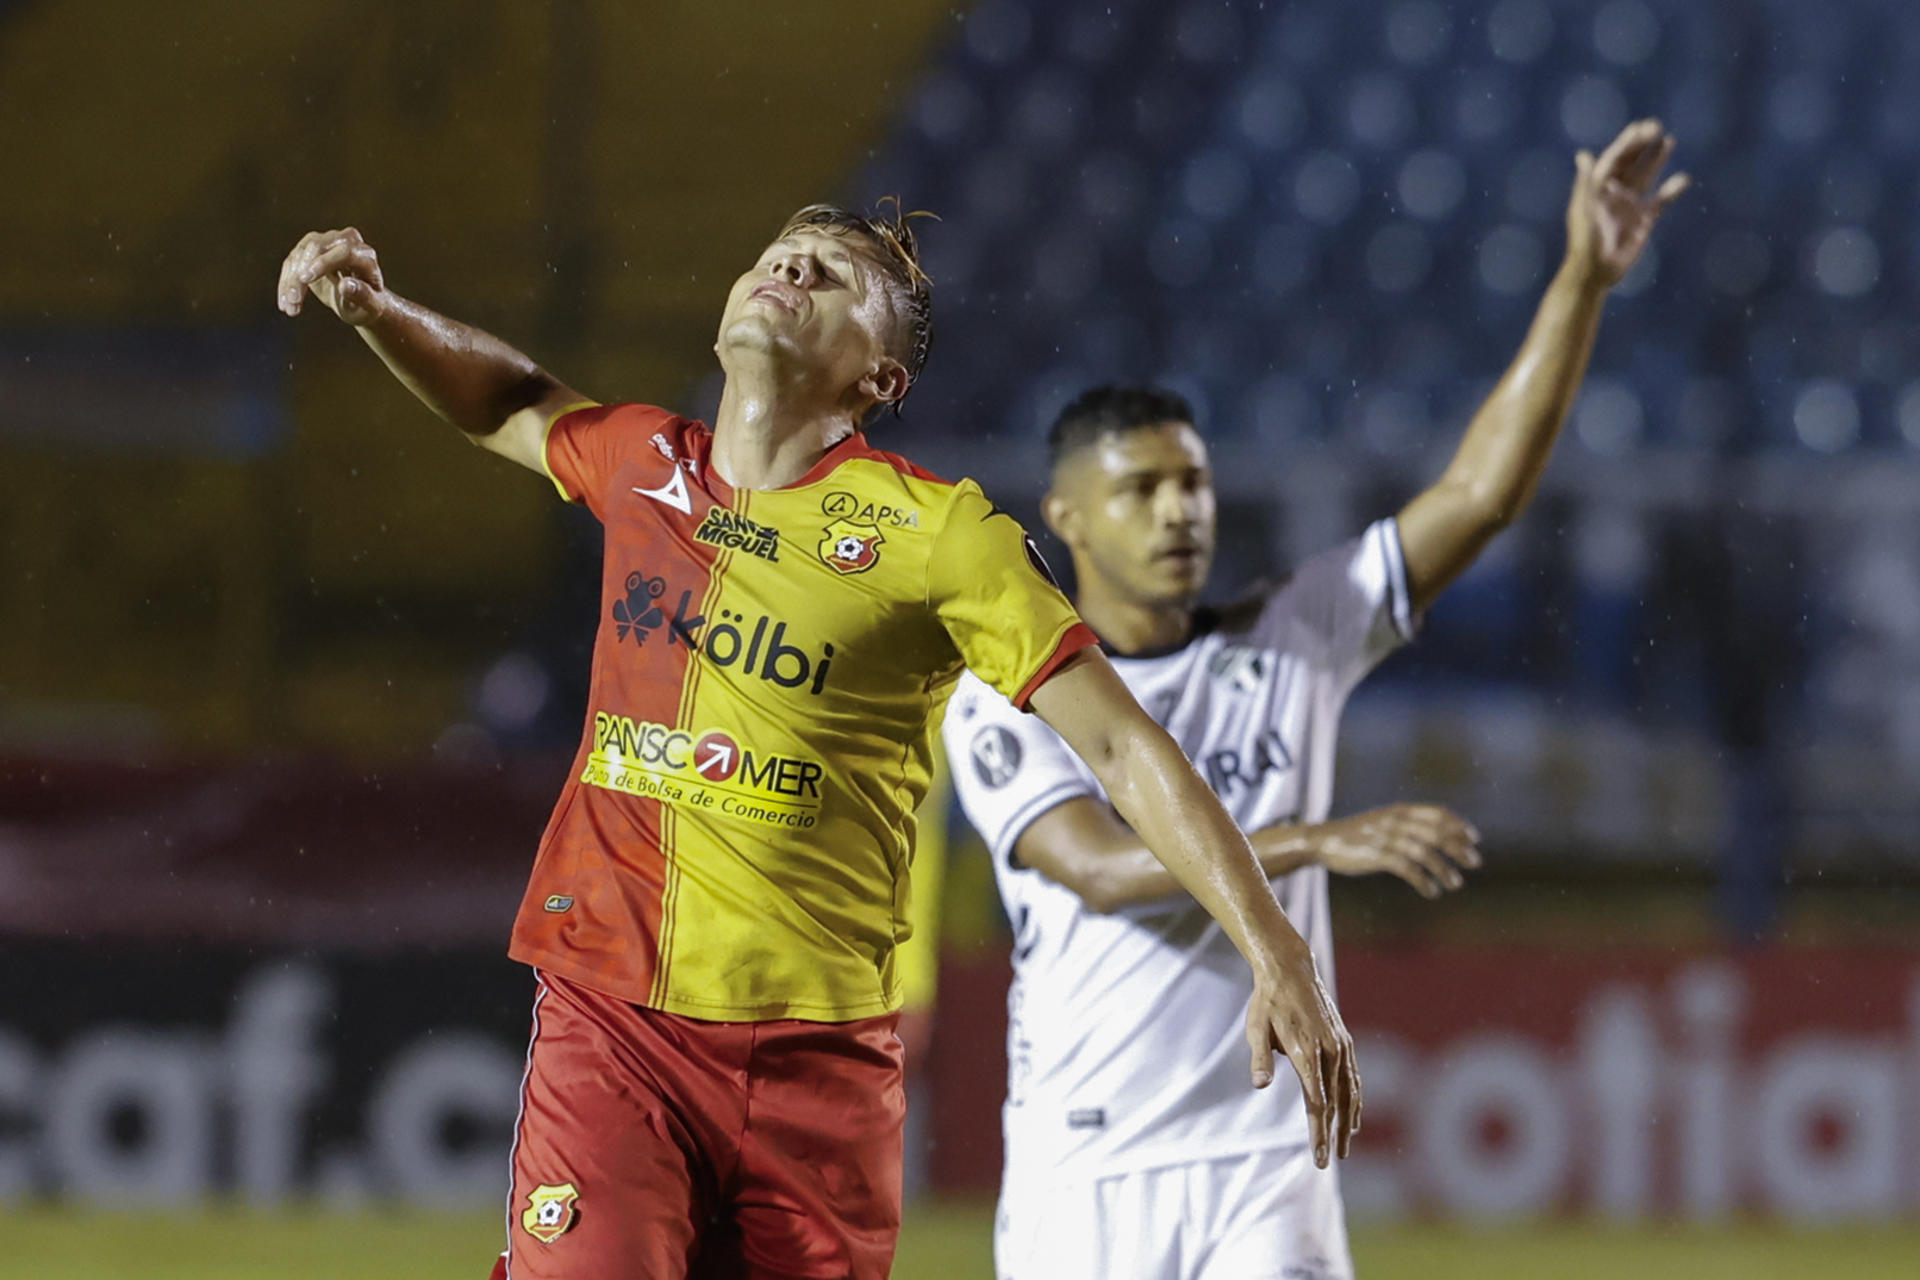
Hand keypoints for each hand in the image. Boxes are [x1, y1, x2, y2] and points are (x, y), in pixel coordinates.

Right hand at [276, 227, 387, 324]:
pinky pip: (292, 262)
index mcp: (366, 256)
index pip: (343, 251)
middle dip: (301, 273)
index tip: (305, 280)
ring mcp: (327, 243)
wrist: (357, 303)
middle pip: (317, 247)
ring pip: (300, 253)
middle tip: (294, 300)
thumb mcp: (371, 307)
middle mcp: (346, 242)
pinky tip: (285, 301)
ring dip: (290, 280)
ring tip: (290, 307)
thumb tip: (346, 285)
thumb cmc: (367, 305)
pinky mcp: (309, 250)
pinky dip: (286, 282)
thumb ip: (363, 296)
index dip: (323, 263)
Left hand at [1246, 938, 1359, 1168]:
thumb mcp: (1256, 1028)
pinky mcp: (1344, 1042)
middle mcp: (1329, 1051)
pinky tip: (1353, 1118)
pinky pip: (1353, 1078)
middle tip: (1329, 1162)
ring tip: (1344, 1149)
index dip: (1319, 1133)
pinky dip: (1355, 1100)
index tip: (1319, 1158)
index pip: (1317, 1103)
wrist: (1290, 970)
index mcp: (1307, 1051)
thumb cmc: (1268, 1002)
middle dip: (1332, 1135)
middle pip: (1335, 1103)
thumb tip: (1259, 1085)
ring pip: (1350, 1092)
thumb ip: (1260, 1058)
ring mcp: (1341, 1046)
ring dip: (1347, 1122)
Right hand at [1316, 803, 1480, 898]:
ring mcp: (1387, 838)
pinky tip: (1432, 892)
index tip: (1474, 838)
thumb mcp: (1383, 821)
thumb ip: (1406, 825)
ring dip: (1444, 869)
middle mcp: (1396, 821)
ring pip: (1425, 853)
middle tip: (1475, 862)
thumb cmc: (1357, 834)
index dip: (1458, 825)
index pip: (1437, 813)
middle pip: (1436, 833)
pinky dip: (1423, 882)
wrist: (1324, 840)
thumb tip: (1437, 837)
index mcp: (1399, 810)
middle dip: (1458, 848)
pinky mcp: (1378, 856)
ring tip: (1455, 884)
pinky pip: (1408, 869)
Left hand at [1566, 118, 1689, 287]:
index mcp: (1598, 186)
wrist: (1595, 272)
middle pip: (1632, 162)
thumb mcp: (1584, 208)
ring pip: (1647, 175)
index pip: (1616, 157)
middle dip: (1643, 144)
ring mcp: (1631, 204)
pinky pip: (1661, 200)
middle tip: (1658, 126)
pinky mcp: (1645, 219)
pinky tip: (1684, 179)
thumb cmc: (1585, 240)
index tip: (1644, 127)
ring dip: (1656, 159)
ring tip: (1668, 140)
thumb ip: (1587, 181)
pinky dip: (1672, 190)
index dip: (1629, 141)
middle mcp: (1615, 191)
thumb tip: (1583, 154)